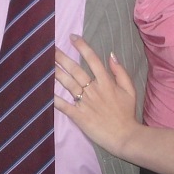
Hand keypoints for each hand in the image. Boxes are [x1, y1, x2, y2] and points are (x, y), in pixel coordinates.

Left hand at [54, 35, 140, 155]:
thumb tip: (111, 55)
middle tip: (50, 47)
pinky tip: (44, 90)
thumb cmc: (127, 113)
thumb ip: (120, 72)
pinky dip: (54, 98)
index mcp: (106, 82)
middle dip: (62, 57)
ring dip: (56, 72)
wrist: (124, 136)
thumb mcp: (129, 89)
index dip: (82, 47)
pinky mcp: (79, 116)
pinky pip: (64, 105)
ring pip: (68, 84)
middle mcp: (93, 89)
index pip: (92, 59)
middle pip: (76, 70)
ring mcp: (85, 102)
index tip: (72, 37)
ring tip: (45, 62)